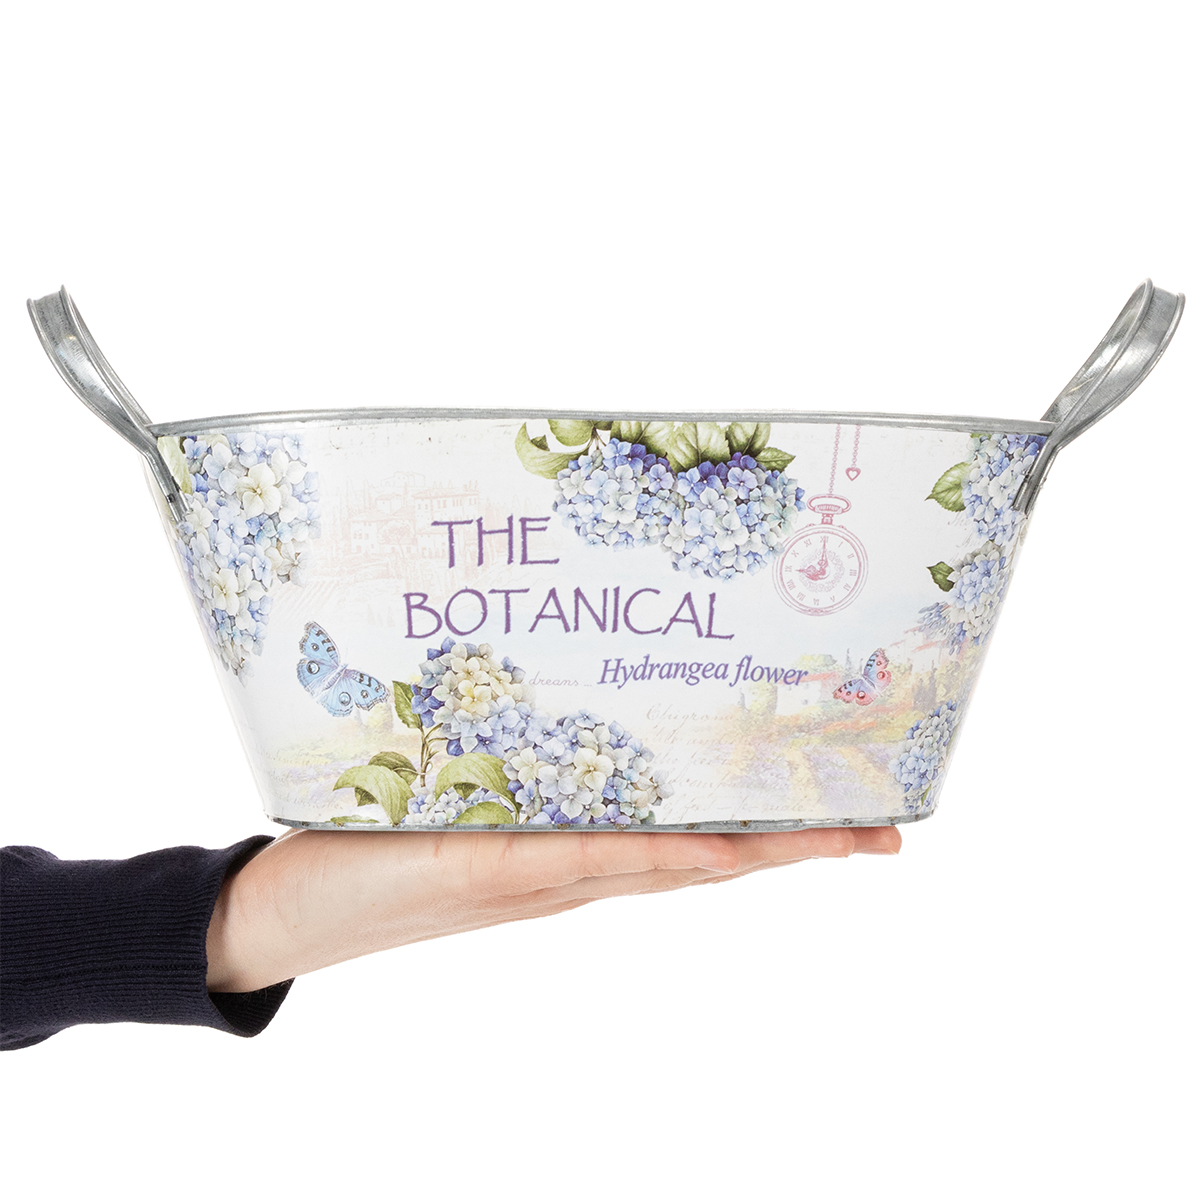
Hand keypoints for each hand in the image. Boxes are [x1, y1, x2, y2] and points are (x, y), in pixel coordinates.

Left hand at [206, 826, 900, 992]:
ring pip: (667, 864)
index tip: (844, 811)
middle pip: (704, 857)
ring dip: (756, 851)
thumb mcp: (458, 789)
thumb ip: (516, 765)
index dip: (768, 829)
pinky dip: (657, 858)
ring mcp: (538, 875)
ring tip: (840, 837)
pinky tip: (714, 850)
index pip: (687, 838)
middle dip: (797, 844)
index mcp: (571, 848)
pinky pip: (588, 861)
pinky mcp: (486, 868)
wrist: (284, 908)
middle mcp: (571, 868)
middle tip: (887, 832)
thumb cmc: (368, 842)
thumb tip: (564, 705)